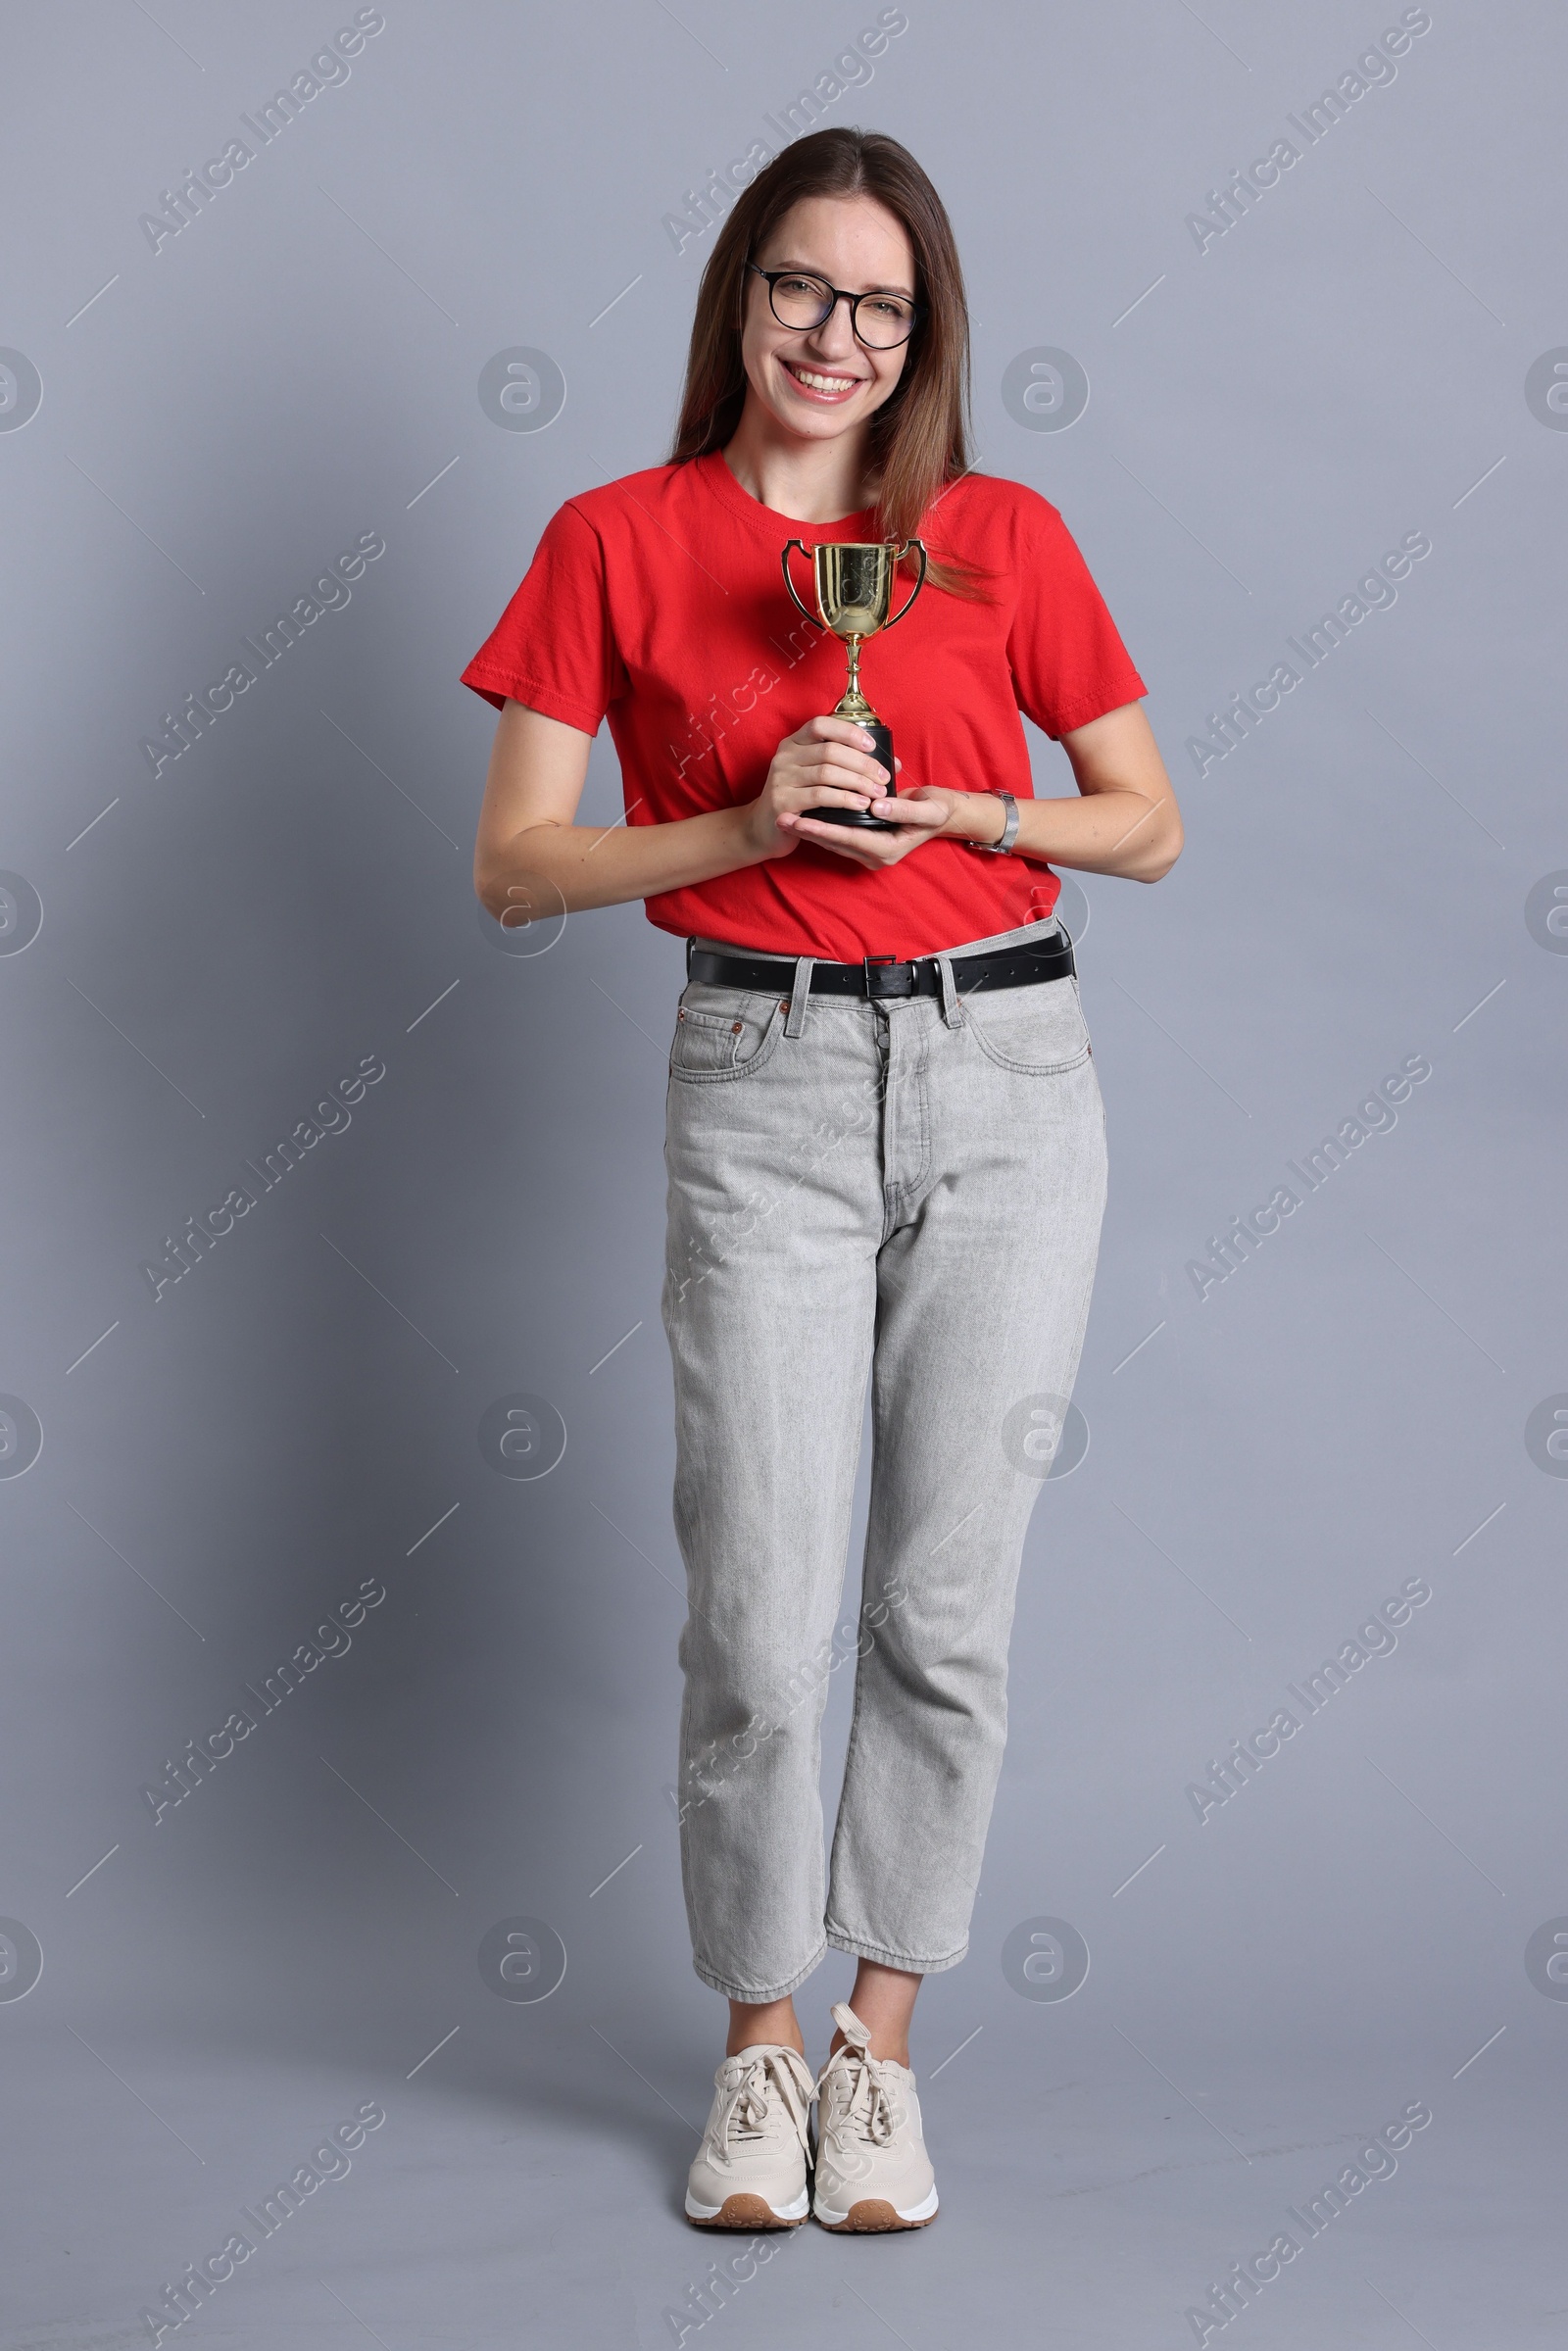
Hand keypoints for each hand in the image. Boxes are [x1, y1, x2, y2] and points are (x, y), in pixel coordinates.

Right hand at [741, 717, 895, 860]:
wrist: (765, 828)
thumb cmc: (800, 799)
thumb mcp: (819, 775)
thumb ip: (849, 765)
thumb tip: (894, 763)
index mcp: (794, 742)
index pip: (821, 725)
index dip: (849, 732)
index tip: (872, 747)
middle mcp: (785, 756)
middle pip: (830, 751)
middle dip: (863, 764)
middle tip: (884, 778)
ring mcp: (781, 778)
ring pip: (828, 772)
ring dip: (858, 782)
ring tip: (877, 793)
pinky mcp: (782, 801)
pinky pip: (820, 796)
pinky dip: (845, 799)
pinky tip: (861, 804)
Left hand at [784, 782, 1008, 870]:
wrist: (946, 814)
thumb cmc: (939, 809)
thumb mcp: (928, 808)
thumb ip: (905, 808)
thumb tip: (879, 807)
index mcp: (888, 849)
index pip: (849, 839)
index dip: (824, 830)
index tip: (801, 820)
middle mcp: (875, 855)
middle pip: (834, 844)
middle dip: (807, 831)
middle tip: (781, 818)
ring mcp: (869, 850)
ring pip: (832, 841)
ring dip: (808, 829)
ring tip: (783, 817)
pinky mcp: (865, 841)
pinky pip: (838, 836)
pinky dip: (820, 826)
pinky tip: (802, 814)